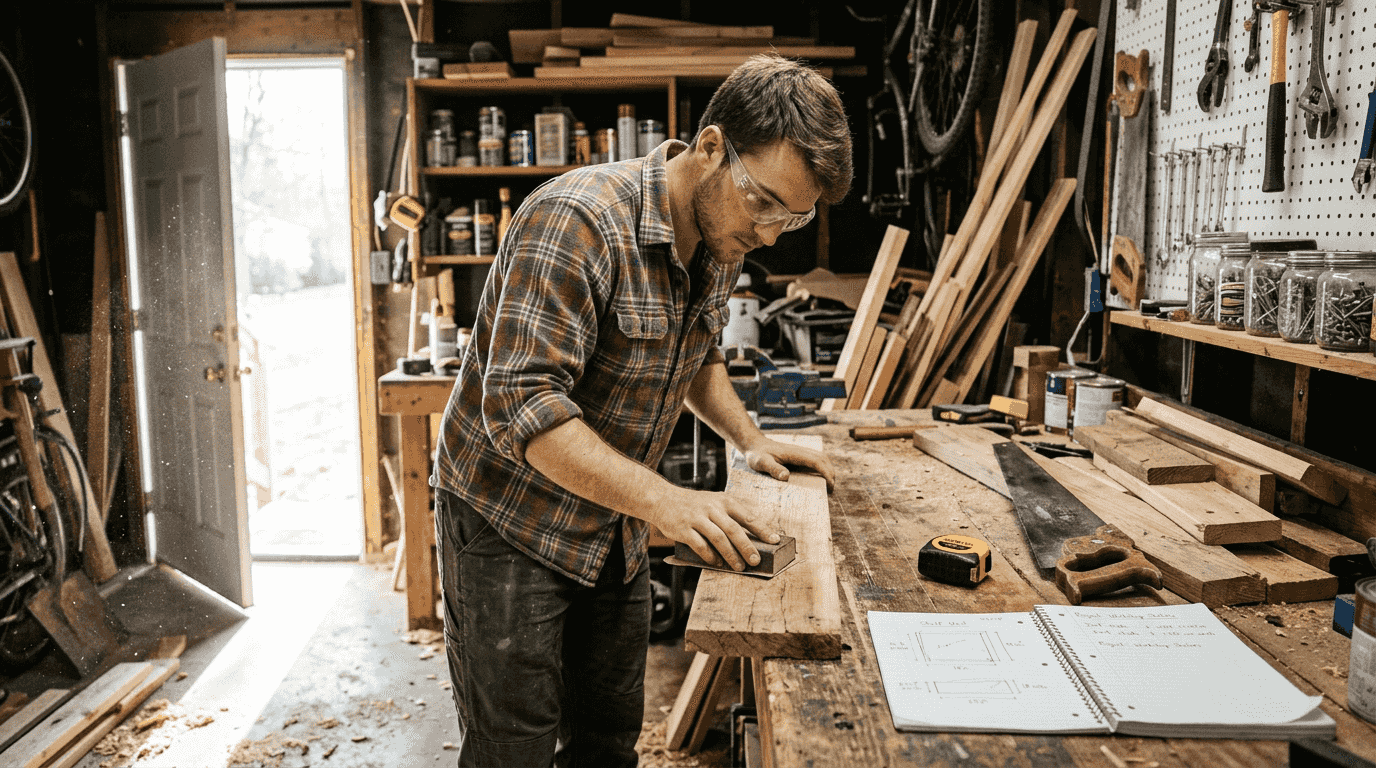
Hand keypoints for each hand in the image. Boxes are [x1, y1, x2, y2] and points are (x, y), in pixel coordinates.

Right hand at [649, 485, 779, 571]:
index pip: (747, 516)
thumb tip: (751, 538)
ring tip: (738, 566)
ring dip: (730, 555)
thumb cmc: (693, 504)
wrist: (662, 499)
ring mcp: (697, 518)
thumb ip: (730, 516)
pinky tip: (716, 563)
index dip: (762, 529)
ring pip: (718, 539)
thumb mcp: (714, 502)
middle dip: (747, 547)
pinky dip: (710, 556)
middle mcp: (712, 508)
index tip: (774, 540)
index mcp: (723, 501)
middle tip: (755, 560)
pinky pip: (700, 545)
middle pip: (734, 529)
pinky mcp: (684, 529)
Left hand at [742, 437, 835, 491]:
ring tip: (828, 487)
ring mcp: (800, 453)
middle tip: (831, 490)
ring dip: (828, 470)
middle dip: (831, 473)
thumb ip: (772, 468)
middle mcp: (800, 451)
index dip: (826, 472)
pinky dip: (821, 469)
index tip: (830, 485)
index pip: (816, 461)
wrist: (754, 445)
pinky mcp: (798, 457)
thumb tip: (786, 477)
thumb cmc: (756, 454)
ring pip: (821, 459)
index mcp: (794, 453)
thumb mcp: (761, 462)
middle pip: (823, 459)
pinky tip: (818, 481)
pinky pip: (814, 461)